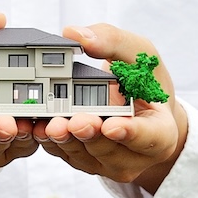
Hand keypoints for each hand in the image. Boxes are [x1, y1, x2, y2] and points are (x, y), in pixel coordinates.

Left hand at [33, 23, 187, 191]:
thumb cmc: (144, 81)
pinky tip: (38, 125)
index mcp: (160, 133)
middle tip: (74, 120)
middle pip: (109, 148)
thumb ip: (113, 42)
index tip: (112, 124)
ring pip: (83, 154)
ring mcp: (107, 163)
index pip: (149, 137)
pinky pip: (63, 153)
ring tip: (50, 123)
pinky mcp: (82, 161)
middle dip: (89, 134)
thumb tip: (76, 35)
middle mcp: (134, 156)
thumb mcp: (139, 54)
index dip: (131, 133)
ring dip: (65, 139)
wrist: (138, 108)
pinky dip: (49, 139)